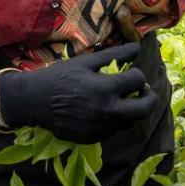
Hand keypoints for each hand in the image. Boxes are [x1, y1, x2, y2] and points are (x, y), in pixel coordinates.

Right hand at [0, 42, 158, 142]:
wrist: (34, 101)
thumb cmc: (60, 77)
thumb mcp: (86, 62)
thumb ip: (114, 55)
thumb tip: (137, 47)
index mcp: (105, 89)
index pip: (137, 81)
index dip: (137, 75)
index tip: (131, 73)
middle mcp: (106, 111)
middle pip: (144, 109)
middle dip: (150, 98)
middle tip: (144, 91)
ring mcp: (100, 128)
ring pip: (129, 122)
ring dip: (131, 110)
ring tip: (123, 99)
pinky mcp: (92, 138)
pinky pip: (113, 131)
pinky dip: (115, 121)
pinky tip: (105, 110)